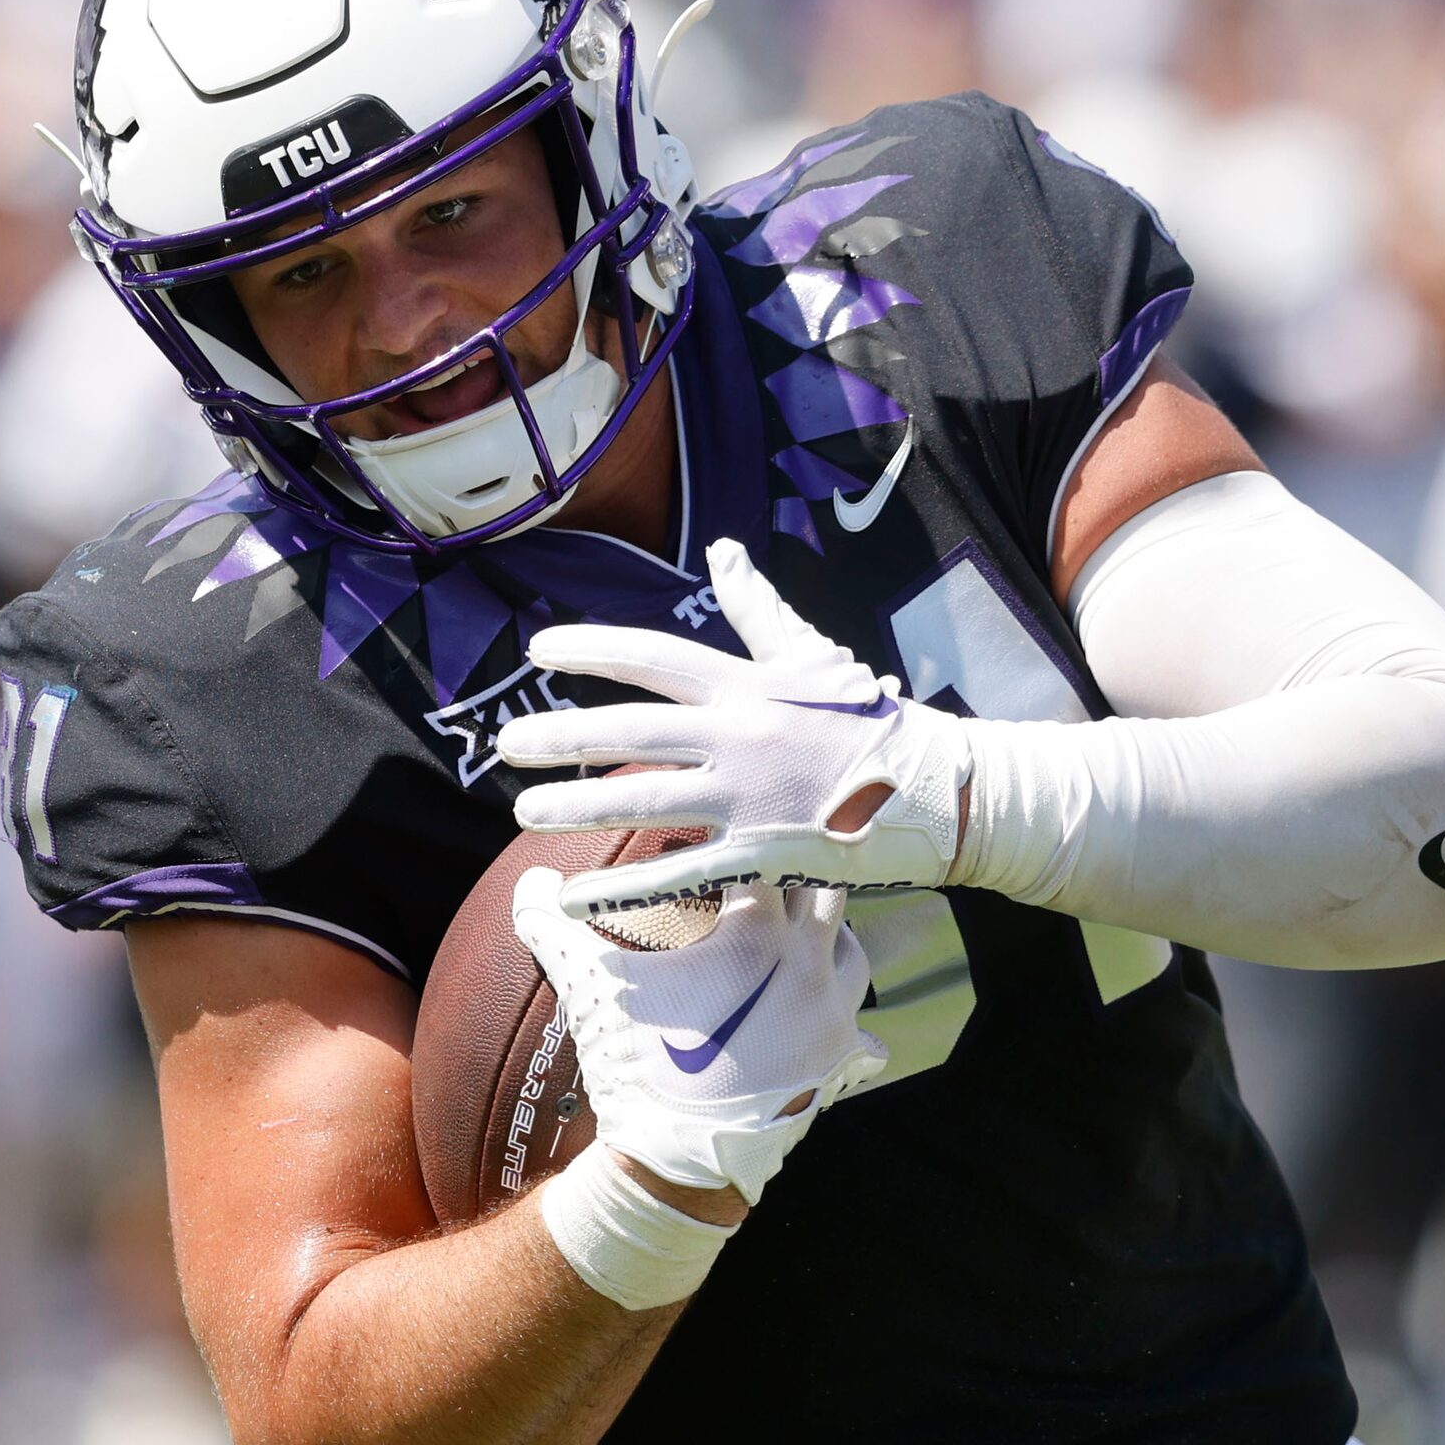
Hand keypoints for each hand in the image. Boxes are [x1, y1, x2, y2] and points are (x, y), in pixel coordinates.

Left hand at [497, 539, 971, 919]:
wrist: (939, 788)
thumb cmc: (867, 718)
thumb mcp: (809, 655)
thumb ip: (756, 607)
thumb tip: (722, 547)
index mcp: (747, 685)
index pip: (656, 656)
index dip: (593, 650)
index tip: (537, 650)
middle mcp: (742, 735)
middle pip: (634, 731)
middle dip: (562, 735)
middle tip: (504, 745)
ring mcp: (751, 795)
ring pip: (646, 799)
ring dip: (577, 806)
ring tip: (523, 811)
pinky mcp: (763, 852)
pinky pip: (680, 874)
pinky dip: (623, 889)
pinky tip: (573, 896)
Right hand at [510, 869, 885, 1205]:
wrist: (677, 1161)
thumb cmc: (637, 1067)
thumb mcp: (590, 990)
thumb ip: (556, 927)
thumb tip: (529, 883)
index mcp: (759, 937)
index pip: (764, 854)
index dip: (743, 836)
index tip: (729, 830)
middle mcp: (811, 967)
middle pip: (826, 887)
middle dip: (799, 872)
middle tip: (770, 867)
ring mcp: (833, 1016)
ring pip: (854, 950)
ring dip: (828, 935)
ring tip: (797, 934)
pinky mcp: (838, 1062)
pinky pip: (859, 1026)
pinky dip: (842, 1013)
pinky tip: (826, 1015)